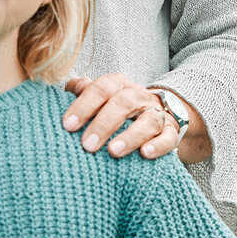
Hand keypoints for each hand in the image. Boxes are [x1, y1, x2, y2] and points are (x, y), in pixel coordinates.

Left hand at [62, 73, 183, 159]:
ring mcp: (157, 111)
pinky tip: (145, 154)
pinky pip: (169, 137)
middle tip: (87, 145)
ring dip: (131, 136)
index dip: (83, 105)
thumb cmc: (117, 106)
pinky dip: (159, 145)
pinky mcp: (172, 130)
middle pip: (122, 103)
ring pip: (148, 120)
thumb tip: (64, 90)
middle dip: (103, 124)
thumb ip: (81, 91)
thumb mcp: (99, 96)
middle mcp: (138, 95)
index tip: (67, 125)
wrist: (158, 110)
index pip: (100, 89)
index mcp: (117, 84)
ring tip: (113, 152)